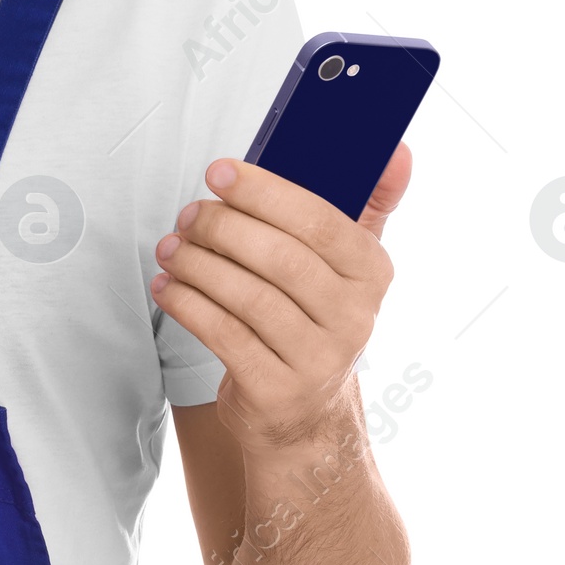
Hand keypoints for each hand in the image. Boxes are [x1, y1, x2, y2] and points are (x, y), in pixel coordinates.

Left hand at [151, 146, 410, 452]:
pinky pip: (223, 335)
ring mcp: (317, 358)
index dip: (264, 192)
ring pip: (248, 297)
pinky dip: (188, 305)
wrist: (303, 413)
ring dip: (198, 266)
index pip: (319, 221)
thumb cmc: (312, 321)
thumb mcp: (349, 268)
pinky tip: (167, 287)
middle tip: (188, 215)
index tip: (219, 172)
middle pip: (280, 258)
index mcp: (372, 273)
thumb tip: (396, 150)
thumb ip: (369, 206)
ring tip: (170, 249)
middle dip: (223, 227)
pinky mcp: (275, 390)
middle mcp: (353, 317)